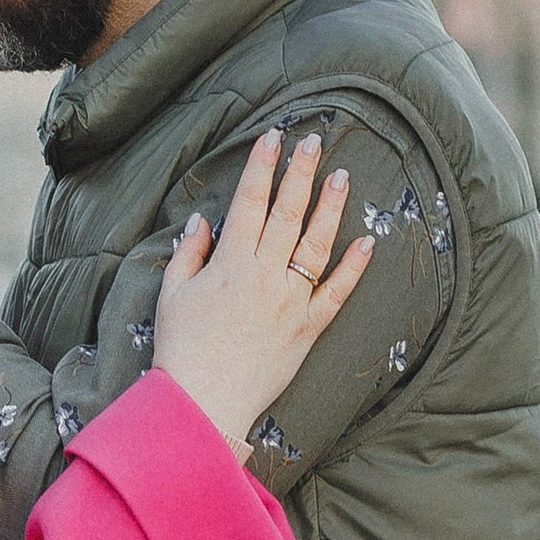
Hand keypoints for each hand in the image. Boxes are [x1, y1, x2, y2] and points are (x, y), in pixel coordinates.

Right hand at [151, 133, 372, 455]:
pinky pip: (336, 294)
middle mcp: (264, 275)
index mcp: (230, 263)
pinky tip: (367, 242)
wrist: (204, 402)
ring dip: (330, 208)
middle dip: (301, 173)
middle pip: (287, 213)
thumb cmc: (182, 348)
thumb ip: (188, 253)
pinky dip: (354, 268)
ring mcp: (290, 302)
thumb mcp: (171, 294)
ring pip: (316, 245)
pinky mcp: (307, 329)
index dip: (262, 166)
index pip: (249, 201)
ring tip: (342, 177)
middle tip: (314, 140)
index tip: (273, 137)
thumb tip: (202, 221)